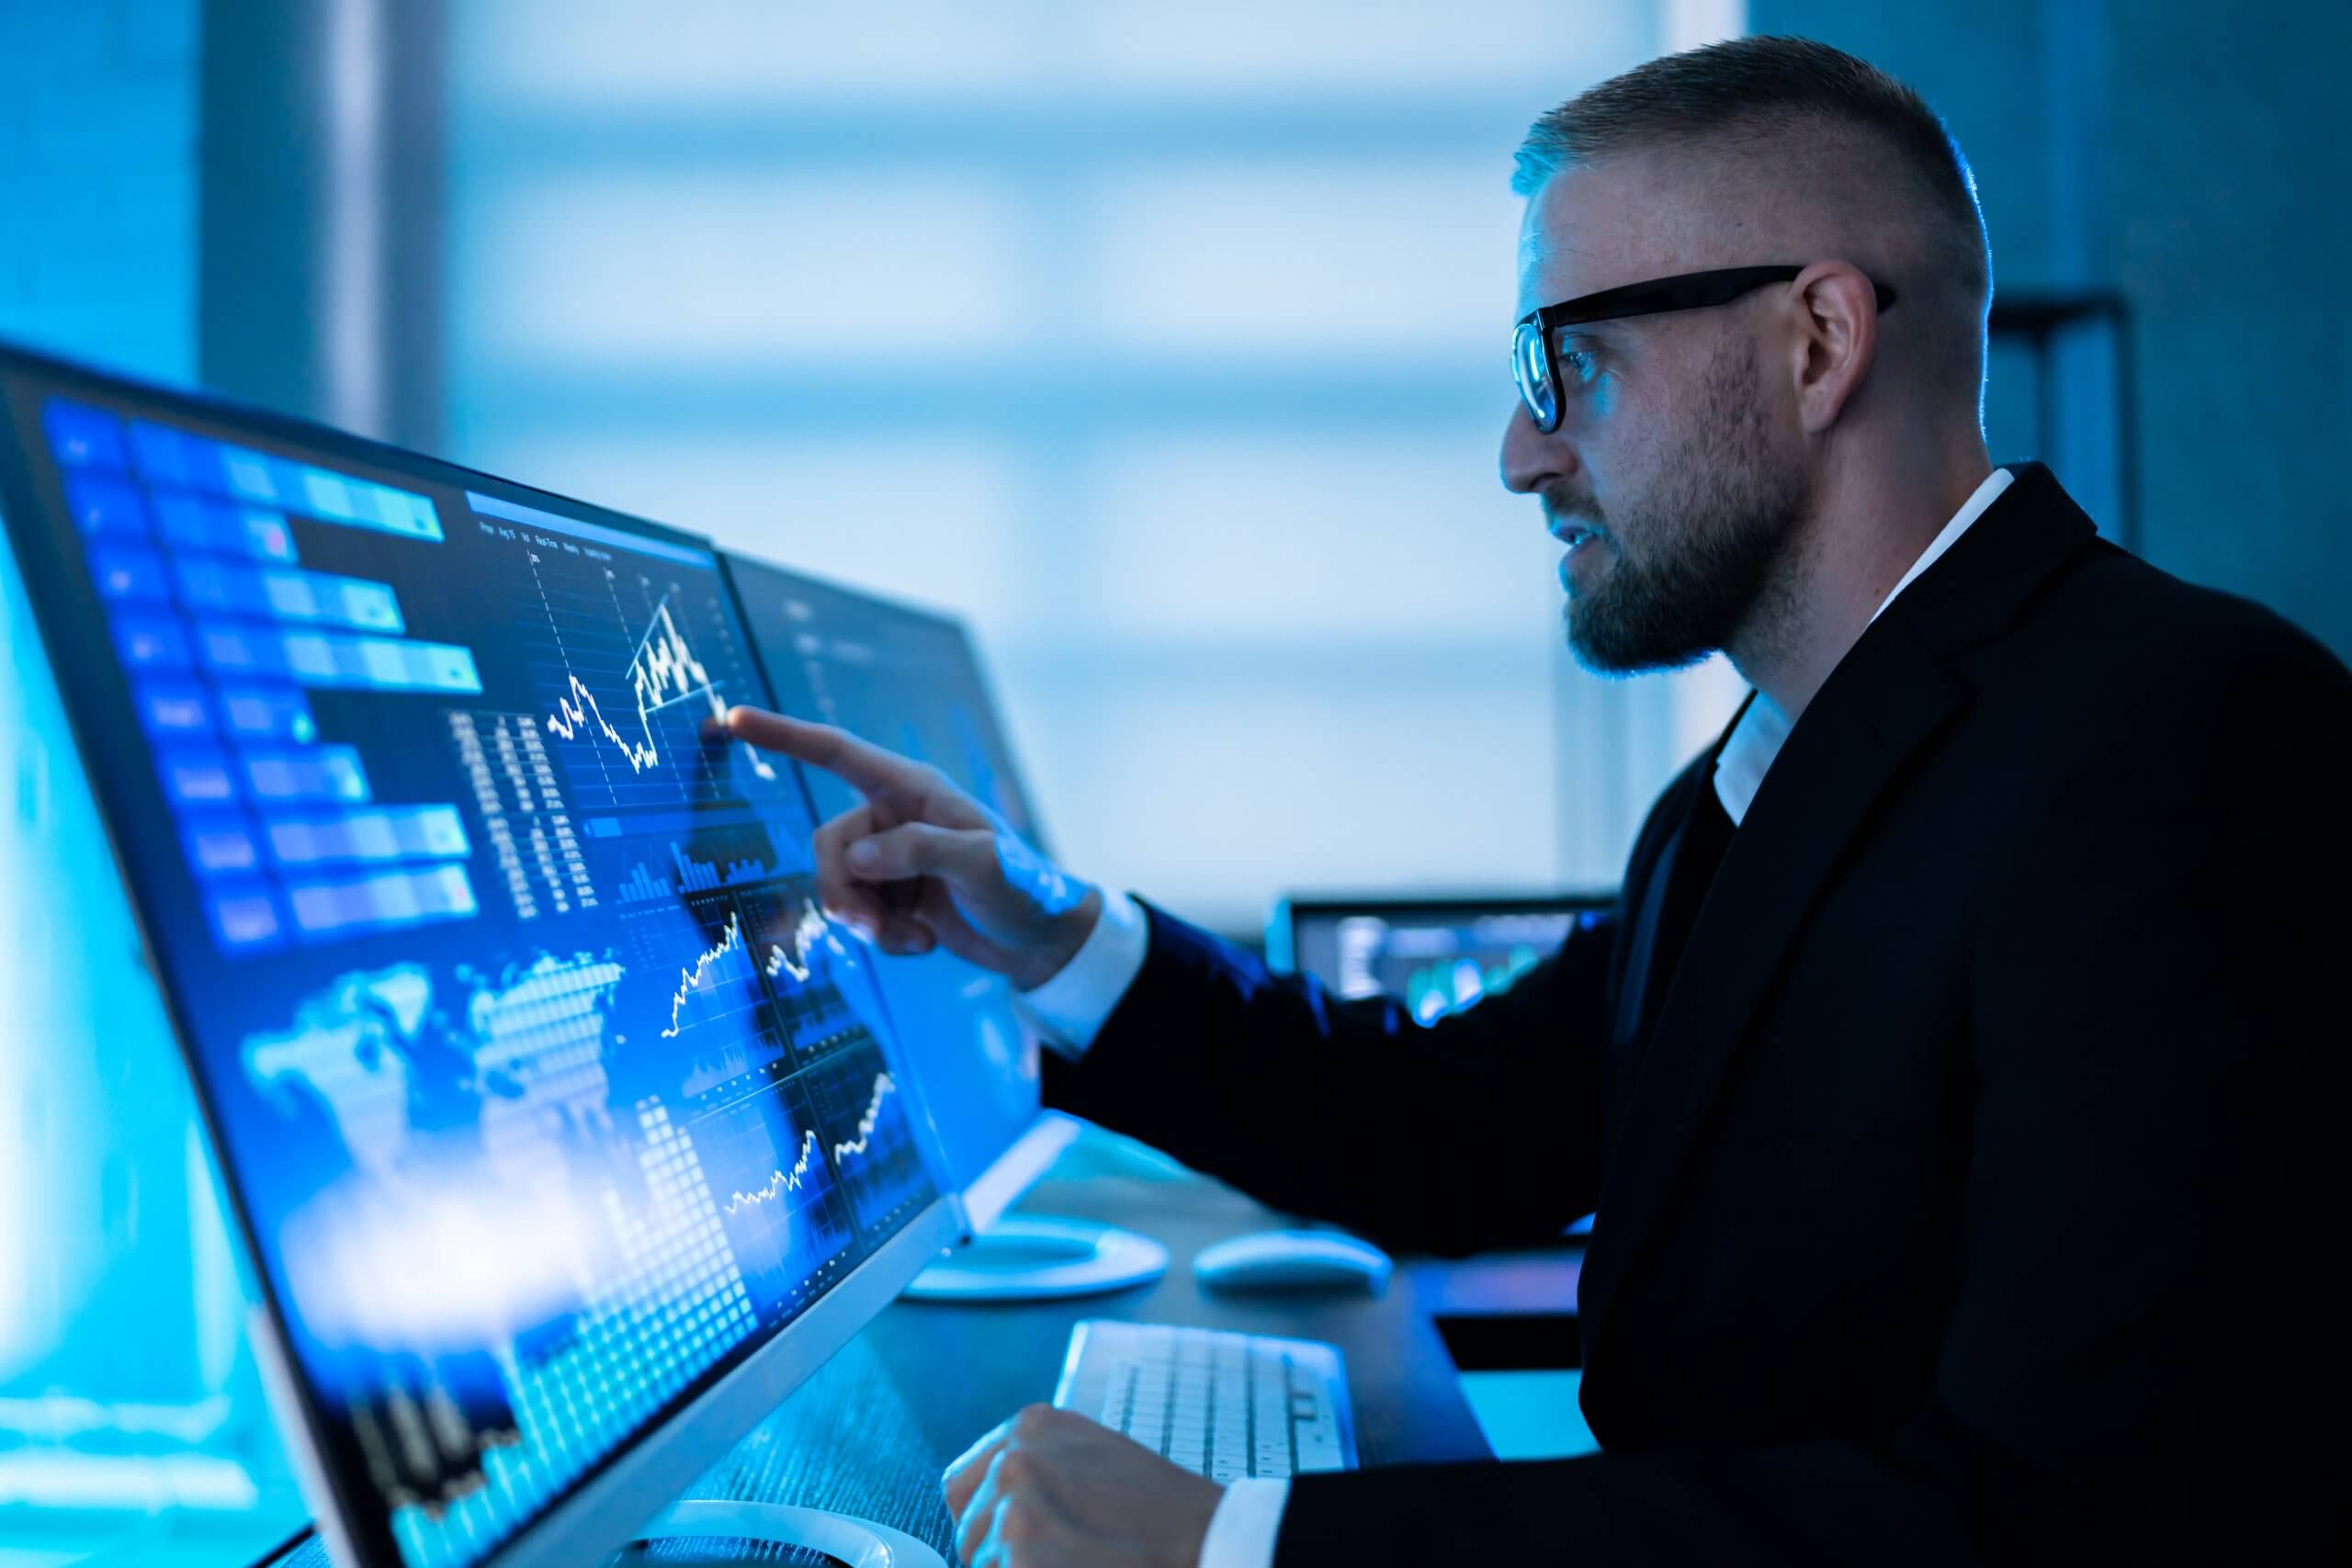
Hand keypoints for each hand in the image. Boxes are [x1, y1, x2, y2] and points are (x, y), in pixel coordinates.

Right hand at [723, 707, 1101, 990]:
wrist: (1040, 943)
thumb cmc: (1023, 889)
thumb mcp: (982, 865)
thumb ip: (919, 851)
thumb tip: (856, 857)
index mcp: (913, 790)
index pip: (838, 753)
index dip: (785, 736)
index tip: (734, 718)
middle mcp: (893, 819)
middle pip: (827, 848)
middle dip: (842, 894)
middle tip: (874, 929)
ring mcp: (889, 861)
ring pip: (837, 889)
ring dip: (868, 925)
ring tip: (915, 942)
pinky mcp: (890, 899)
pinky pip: (857, 919)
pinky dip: (885, 941)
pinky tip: (925, 945)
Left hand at [942, 1404, 1222, 1567]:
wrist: (1209, 1537)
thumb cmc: (1162, 1511)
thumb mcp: (1094, 1457)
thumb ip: (1042, 1470)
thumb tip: (998, 1506)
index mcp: (1033, 1425)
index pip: (962, 1483)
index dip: (985, 1520)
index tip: (1015, 1539)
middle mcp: (1016, 1455)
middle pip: (968, 1530)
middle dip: (998, 1554)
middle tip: (1057, 1556)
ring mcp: (1015, 1504)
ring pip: (981, 1563)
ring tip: (1071, 1561)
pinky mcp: (1022, 1550)